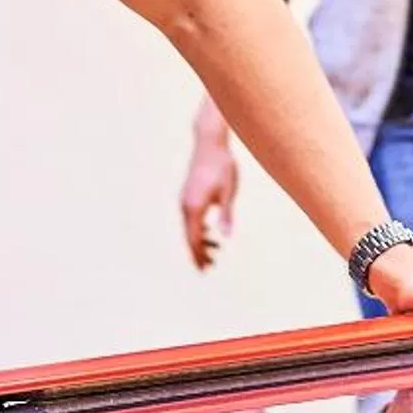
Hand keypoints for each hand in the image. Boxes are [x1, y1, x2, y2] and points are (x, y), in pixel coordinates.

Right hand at [181, 134, 240, 269]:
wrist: (209, 142)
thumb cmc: (222, 165)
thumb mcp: (228, 192)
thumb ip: (226, 215)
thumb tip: (225, 236)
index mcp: (194, 207)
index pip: (194, 238)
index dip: (199, 255)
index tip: (204, 269)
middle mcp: (186, 205)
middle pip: (189, 236)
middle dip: (198, 253)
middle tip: (208, 268)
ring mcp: (185, 199)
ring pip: (189, 227)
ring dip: (200, 241)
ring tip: (215, 252)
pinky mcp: (188, 194)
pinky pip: (190, 218)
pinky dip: (198, 229)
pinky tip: (209, 233)